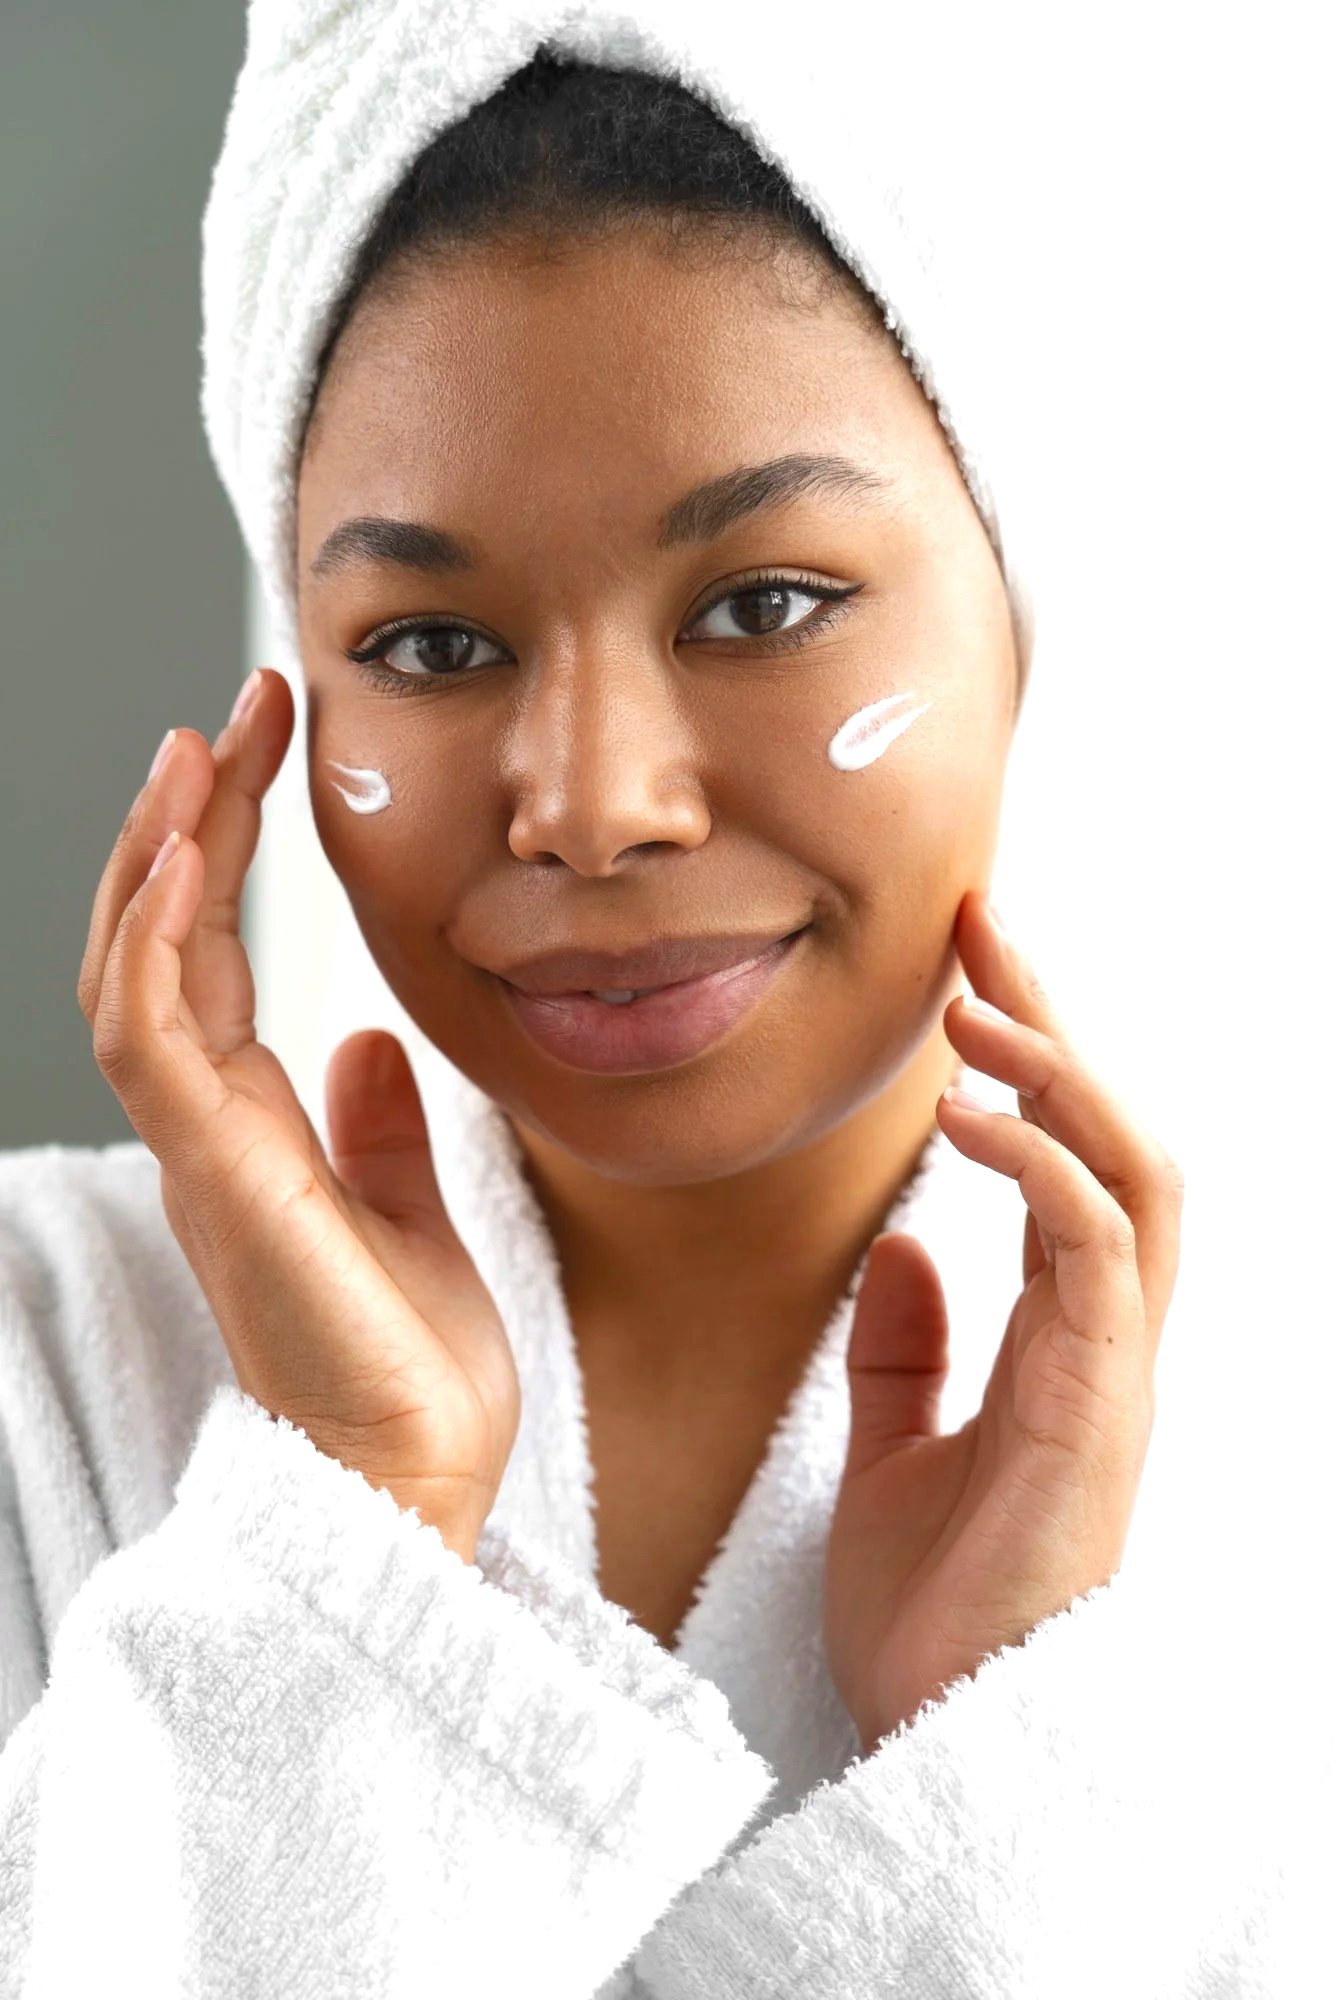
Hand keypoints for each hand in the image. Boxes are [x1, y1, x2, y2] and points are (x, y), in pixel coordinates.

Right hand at [76, 668, 519, 1562]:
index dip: (224, 855)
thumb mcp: (406, 1210)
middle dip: (188, 824)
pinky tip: (183, 862)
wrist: (415, 1481)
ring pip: (136, 974)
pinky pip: (153, 1040)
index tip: (264, 752)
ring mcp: (200, 1152)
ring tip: (198, 752)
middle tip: (233, 715)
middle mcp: (206, 1130)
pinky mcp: (215, 1179)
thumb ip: (378, 1125)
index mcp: (249, 1129)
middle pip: (160, 944)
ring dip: (160, 857)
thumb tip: (372, 1041)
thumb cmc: (409, 1369)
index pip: (210, 961)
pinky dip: (158, 944)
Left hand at [824, 888, 1183, 1752]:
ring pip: (1135, 1175)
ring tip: (978, 1006)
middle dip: (1054, 1020)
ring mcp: (1114, 1371)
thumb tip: (905, 1252)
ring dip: (1061, 1075)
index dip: (1026, 1055)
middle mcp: (1105, 1338)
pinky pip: (1096, 1255)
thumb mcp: (897, 1455)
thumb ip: (909, 1354)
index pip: (1066, 1158)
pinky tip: (967, 1123)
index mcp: (1062, 1338)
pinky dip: (1041, 1169)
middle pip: (1113, 1134)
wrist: (937, 1743)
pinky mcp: (1099, 1409)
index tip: (963, 963)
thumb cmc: (932, 1614)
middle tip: (982, 920)